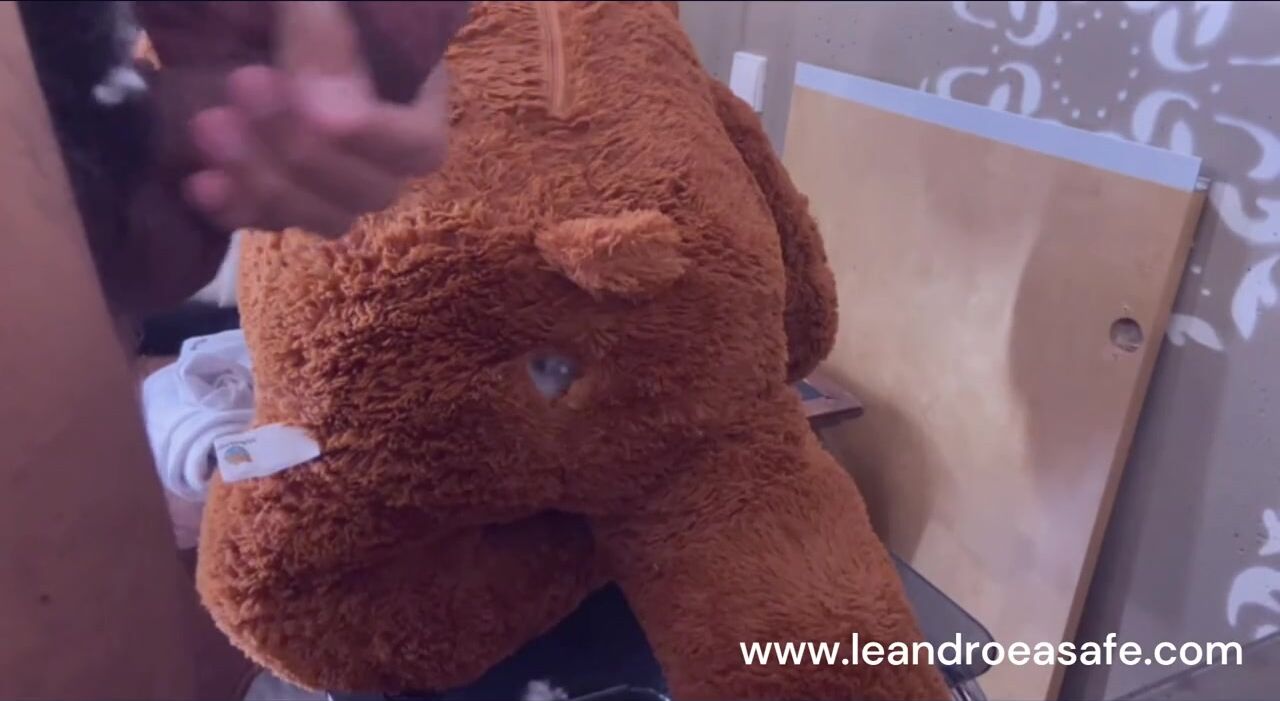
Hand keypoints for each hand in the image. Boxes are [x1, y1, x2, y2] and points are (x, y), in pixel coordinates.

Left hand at [183, 1, 450, 237]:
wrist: (222, 10)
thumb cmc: (274, 3)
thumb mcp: (308, 0)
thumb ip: (323, 39)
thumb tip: (331, 113)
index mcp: (411, 91)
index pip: (420, 145)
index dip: (376, 139)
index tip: (315, 111)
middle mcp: (383, 148)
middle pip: (373, 190)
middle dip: (302, 151)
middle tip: (242, 85)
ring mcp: (333, 180)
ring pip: (329, 218)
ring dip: (267, 182)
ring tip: (209, 126)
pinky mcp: (283, 196)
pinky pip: (273, 225)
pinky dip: (237, 209)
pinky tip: (200, 183)